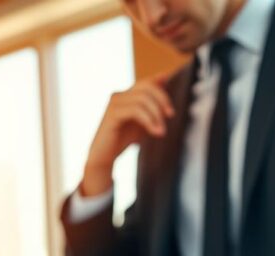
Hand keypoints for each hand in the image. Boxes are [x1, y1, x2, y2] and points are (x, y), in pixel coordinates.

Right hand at [80, 74, 174, 195]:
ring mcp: (114, 102)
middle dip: (162, 100)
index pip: (147, 83)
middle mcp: (119, 95)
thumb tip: (165, 79)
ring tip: (161, 131)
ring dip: (156, 115)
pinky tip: (155, 132)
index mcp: (126, 95)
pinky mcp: (112, 113)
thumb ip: (152, 104)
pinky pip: (136, 110)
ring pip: (142, 99)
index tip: (170, 109)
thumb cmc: (122, 139)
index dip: (162, 89)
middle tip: (170, 115)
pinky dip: (149, 120)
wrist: (104, 156)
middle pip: (146, 87)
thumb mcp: (143, 121)